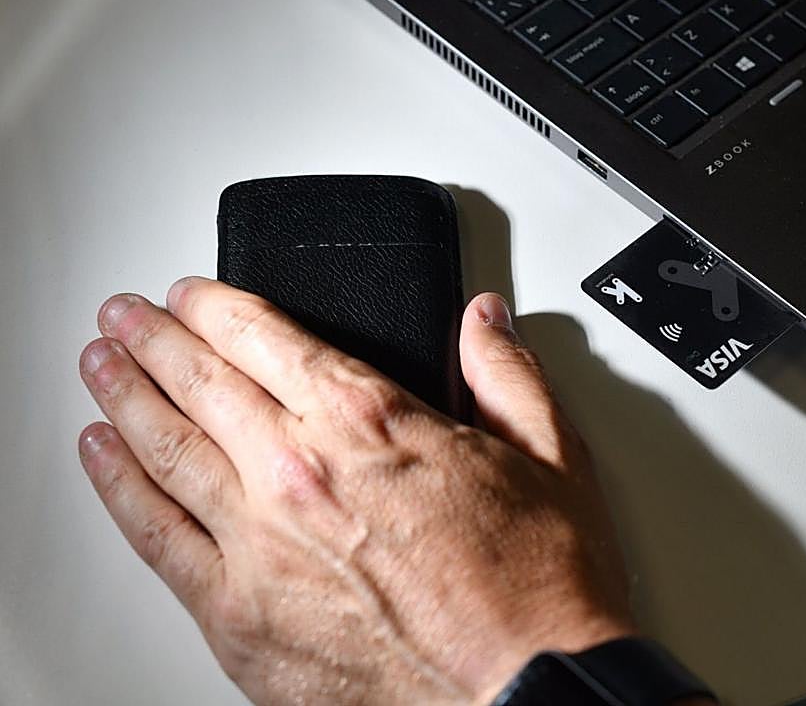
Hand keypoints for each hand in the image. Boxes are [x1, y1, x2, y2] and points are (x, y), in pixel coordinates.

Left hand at [77, 278, 634, 704]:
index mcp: (370, 422)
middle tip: (126, 315)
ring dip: (125, 396)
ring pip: (165, 447)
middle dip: (154, 337)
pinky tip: (104, 459)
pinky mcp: (239, 616)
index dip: (217, 305)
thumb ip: (507, 373)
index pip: (264, 336)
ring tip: (101, 366)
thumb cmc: (536, 589)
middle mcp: (300, 473)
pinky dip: (119, 488)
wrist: (529, 692)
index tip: (194, 293)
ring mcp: (260, 546)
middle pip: (201, 382)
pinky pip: (156, 536)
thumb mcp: (550, 456)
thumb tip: (484, 321)